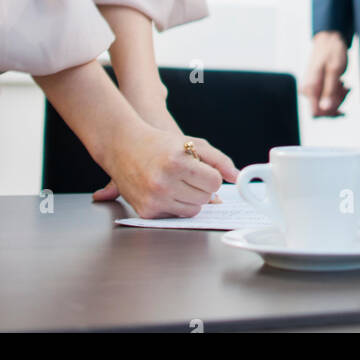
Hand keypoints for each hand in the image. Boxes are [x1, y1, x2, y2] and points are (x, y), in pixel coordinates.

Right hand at [93, 97, 229, 203]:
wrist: (123, 147)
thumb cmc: (161, 144)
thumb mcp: (192, 143)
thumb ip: (218, 159)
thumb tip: (237, 176)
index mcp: (177, 163)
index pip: (214, 182)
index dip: (212, 176)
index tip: (203, 170)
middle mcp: (164, 183)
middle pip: (205, 198)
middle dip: (202, 187)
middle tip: (189, 175)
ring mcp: (154, 199)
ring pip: (193, 211)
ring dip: (191, 199)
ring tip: (178, 182)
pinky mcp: (146, 212)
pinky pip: (176, 216)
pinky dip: (176, 206)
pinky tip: (166, 190)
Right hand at [302, 31, 349, 115]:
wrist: (329, 40)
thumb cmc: (333, 52)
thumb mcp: (335, 70)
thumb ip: (330, 90)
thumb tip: (325, 109)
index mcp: (310, 87)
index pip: (316, 113)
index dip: (331, 112)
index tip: (343, 99)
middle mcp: (307, 90)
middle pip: (323, 110)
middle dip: (337, 102)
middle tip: (347, 88)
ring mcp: (311, 89)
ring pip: (326, 105)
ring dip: (338, 97)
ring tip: (346, 85)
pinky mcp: (315, 87)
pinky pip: (326, 98)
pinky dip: (336, 94)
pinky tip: (343, 85)